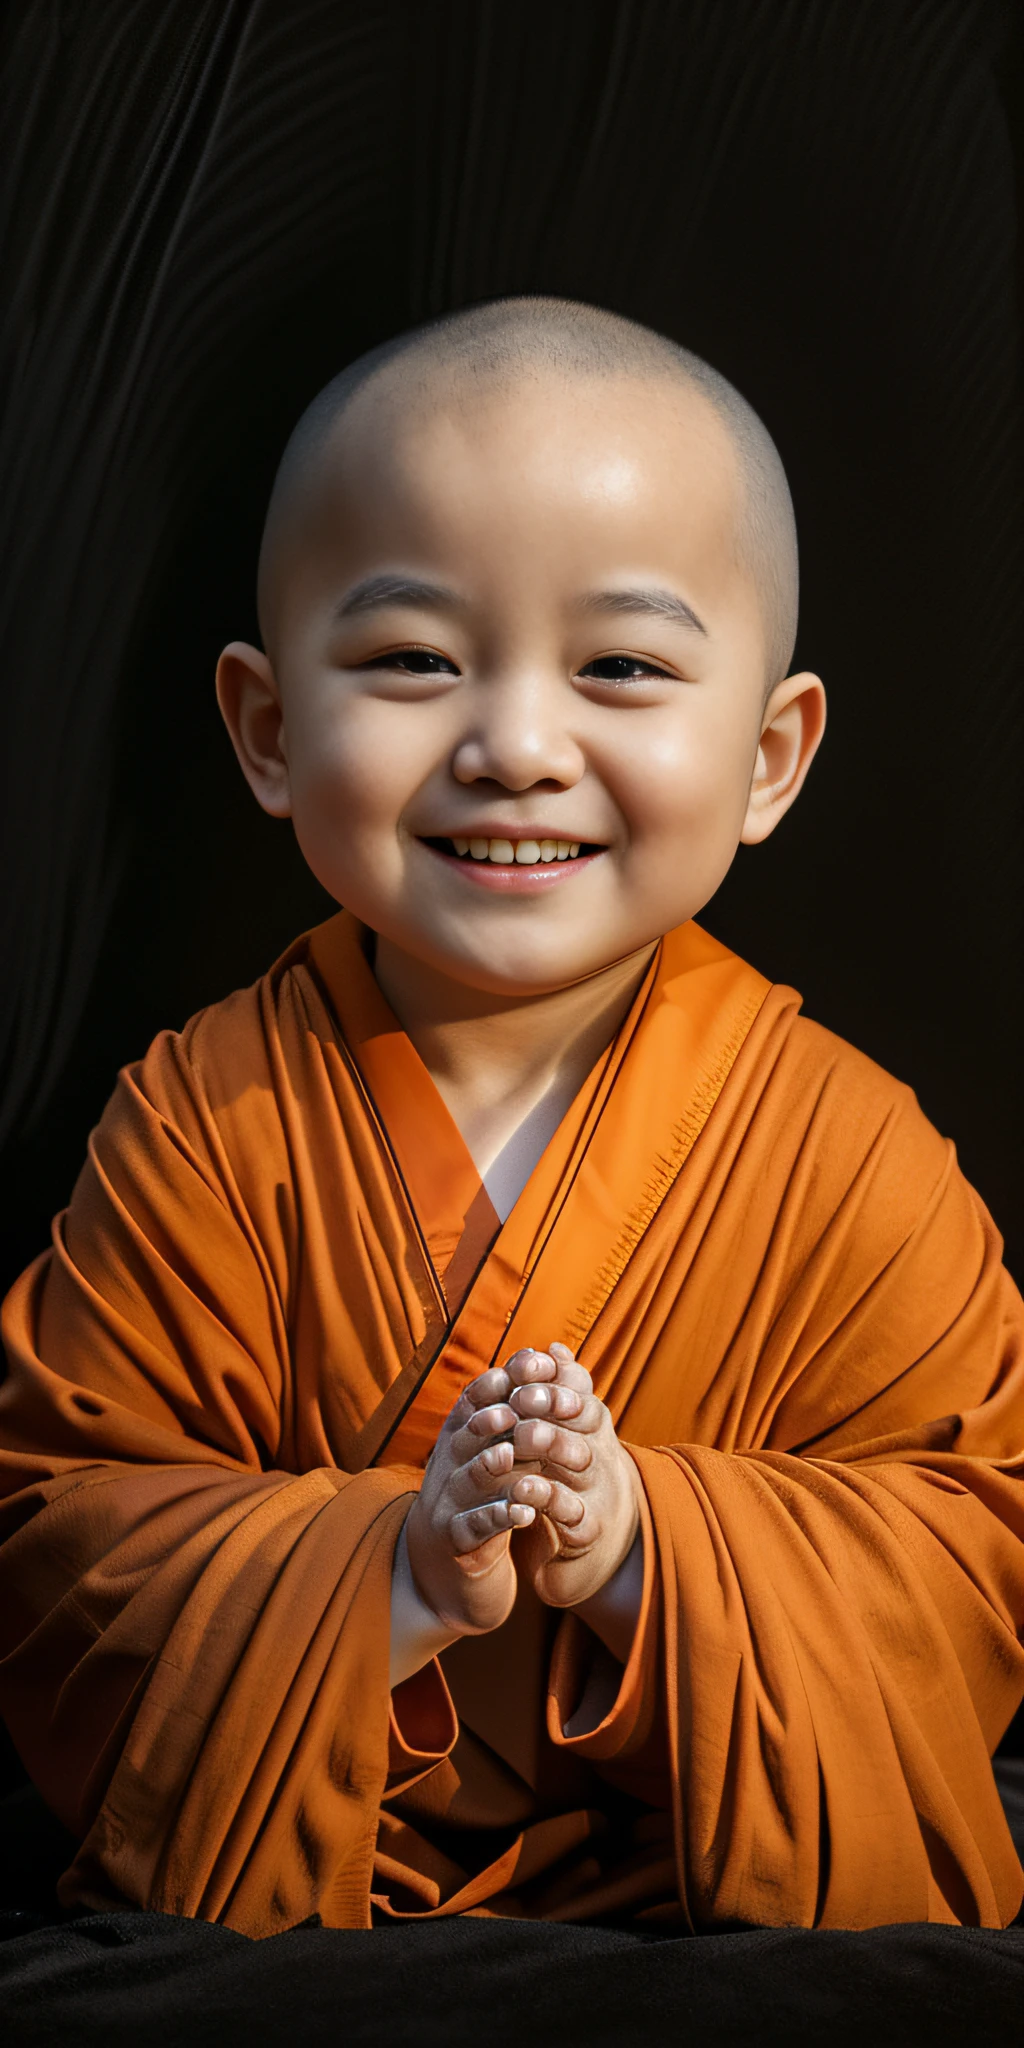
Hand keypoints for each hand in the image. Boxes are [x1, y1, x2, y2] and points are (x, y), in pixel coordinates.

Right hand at [402, 1364, 546, 1639]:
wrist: (449, 1568)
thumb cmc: (484, 1496)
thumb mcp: (501, 1450)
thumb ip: (525, 1408)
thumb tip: (556, 1353)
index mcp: (460, 1435)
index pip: (475, 1398)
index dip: (503, 1380)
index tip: (536, 1365)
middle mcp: (447, 1462)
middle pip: (472, 1434)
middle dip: (501, 1417)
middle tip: (528, 1406)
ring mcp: (447, 1502)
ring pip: (469, 1477)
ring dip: (491, 1464)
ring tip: (511, 1454)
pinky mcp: (456, 1542)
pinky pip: (474, 1527)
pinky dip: (497, 1518)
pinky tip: (524, 1513)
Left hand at [502, 1342, 640, 1612]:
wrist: (595, 1537)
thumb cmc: (569, 1473)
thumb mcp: (563, 1432)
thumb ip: (555, 1391)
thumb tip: (553, 1347)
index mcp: (591, 1421)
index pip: (579, 1388)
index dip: (553, 1376)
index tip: (524, 1366)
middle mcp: (600, 1448)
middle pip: (585, 1417)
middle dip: (552, 1404)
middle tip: (520, 1397)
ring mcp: (597, 1488)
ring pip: (582, 1460)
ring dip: (552, 1445)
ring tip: (521, 1437)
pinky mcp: (587, 1528)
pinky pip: (572, 1512)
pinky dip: (548, 1500)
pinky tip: (522, 1490)